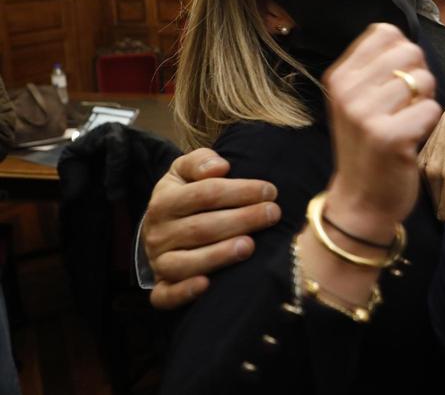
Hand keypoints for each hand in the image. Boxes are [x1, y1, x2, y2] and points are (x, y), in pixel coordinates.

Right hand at [144, 148, 280, 309]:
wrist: (161, 226)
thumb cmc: (185, 195)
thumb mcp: (185, 170)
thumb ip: (201, 161)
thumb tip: (220, 167)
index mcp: (165, 200)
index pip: (205, 194)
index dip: (240, 191)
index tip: (270, 191)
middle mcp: (158, 233)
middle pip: (201, 227)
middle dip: (241, 220)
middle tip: (272, 214)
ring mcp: (159, 261)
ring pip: (185, 262)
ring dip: (219, 255)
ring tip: (250, 246)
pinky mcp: (162, 286)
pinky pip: (165, 295)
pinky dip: (183, 293)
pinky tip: (206, 286)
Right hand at [322, 23, 441, 242]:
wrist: (360, 200)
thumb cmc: (367, 145)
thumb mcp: (356, 100)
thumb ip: (376, 68)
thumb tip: (406, 41)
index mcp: (339, 76)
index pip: (385, 32)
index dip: (403, 55)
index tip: (395, 83)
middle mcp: (347, 91)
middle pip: (409, 51)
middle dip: (418, 76)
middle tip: (405, 106)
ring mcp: (365, 114)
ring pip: (423, 79)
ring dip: (425, 101)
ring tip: (407, 123)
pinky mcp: (390, 137)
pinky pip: (431, 108)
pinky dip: (429, 123)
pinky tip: (411, 139)